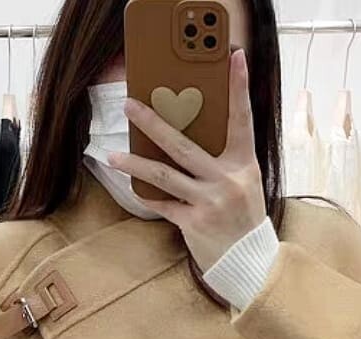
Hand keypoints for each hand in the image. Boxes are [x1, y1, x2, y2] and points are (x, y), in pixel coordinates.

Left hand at [107, 47, 267, 271]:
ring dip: (134, 164)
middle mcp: (227, 180)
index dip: (239, 87)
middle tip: (130, 105)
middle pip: (183, 145)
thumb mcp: (244, 182)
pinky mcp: (194, 223)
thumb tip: (188, 134)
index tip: (234, 57)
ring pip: (163, 176)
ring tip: (111, 155)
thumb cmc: (243, 217)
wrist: (249, 260)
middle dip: (153, 123)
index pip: (242, 119)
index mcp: (244, 164)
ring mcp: (210, 202)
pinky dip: (148, 197)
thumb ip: (223, 159)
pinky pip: (163, 205)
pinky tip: (133, 187)